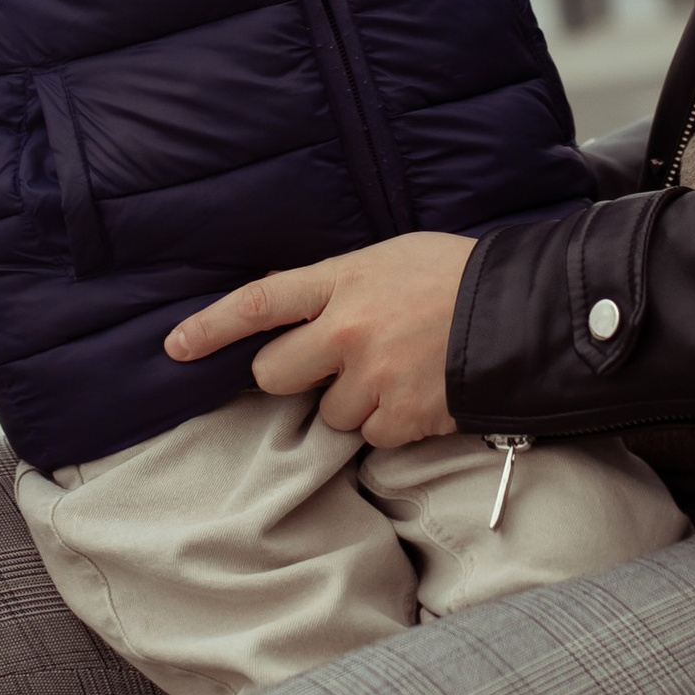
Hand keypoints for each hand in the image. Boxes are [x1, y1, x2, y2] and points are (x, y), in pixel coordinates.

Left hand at [166, 233, 473, 445]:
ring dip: (353, 402)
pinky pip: (371, 436)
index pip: (258, 303)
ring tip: (398, 372)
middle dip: (292, 377)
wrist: (520, 312)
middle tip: (329, 366)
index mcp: (342, 281)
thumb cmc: (453, 277)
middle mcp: (348, 330)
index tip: (174, 347)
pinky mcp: (402, 415)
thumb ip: (334, 283)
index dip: (211, 327)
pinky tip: (419, 393)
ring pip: (327, 412)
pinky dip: (390, 424)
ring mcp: (374, 376)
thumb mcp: (387, 258)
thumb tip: (281, 298)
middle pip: (274, 373)